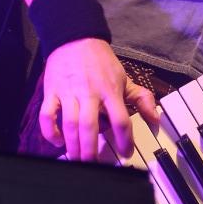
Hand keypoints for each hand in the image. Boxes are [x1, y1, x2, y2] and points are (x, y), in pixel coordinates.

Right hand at [39, 37, 160, 160]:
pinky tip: (58, 142)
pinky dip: (50, 132)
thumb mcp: (124, 78)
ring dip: (73, 145)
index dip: (124, 140)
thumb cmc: (101, 62)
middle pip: (90, 127)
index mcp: (110, 90)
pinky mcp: (51, 92)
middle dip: (91, 150)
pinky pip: (47, 116)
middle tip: (94, 165)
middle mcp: (89, 93)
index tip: (126, 153)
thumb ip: (141, 99)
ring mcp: (68, 93)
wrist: (75, 38)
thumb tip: (156, 120)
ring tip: (78, 159)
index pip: (120, 119)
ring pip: (69, 124)